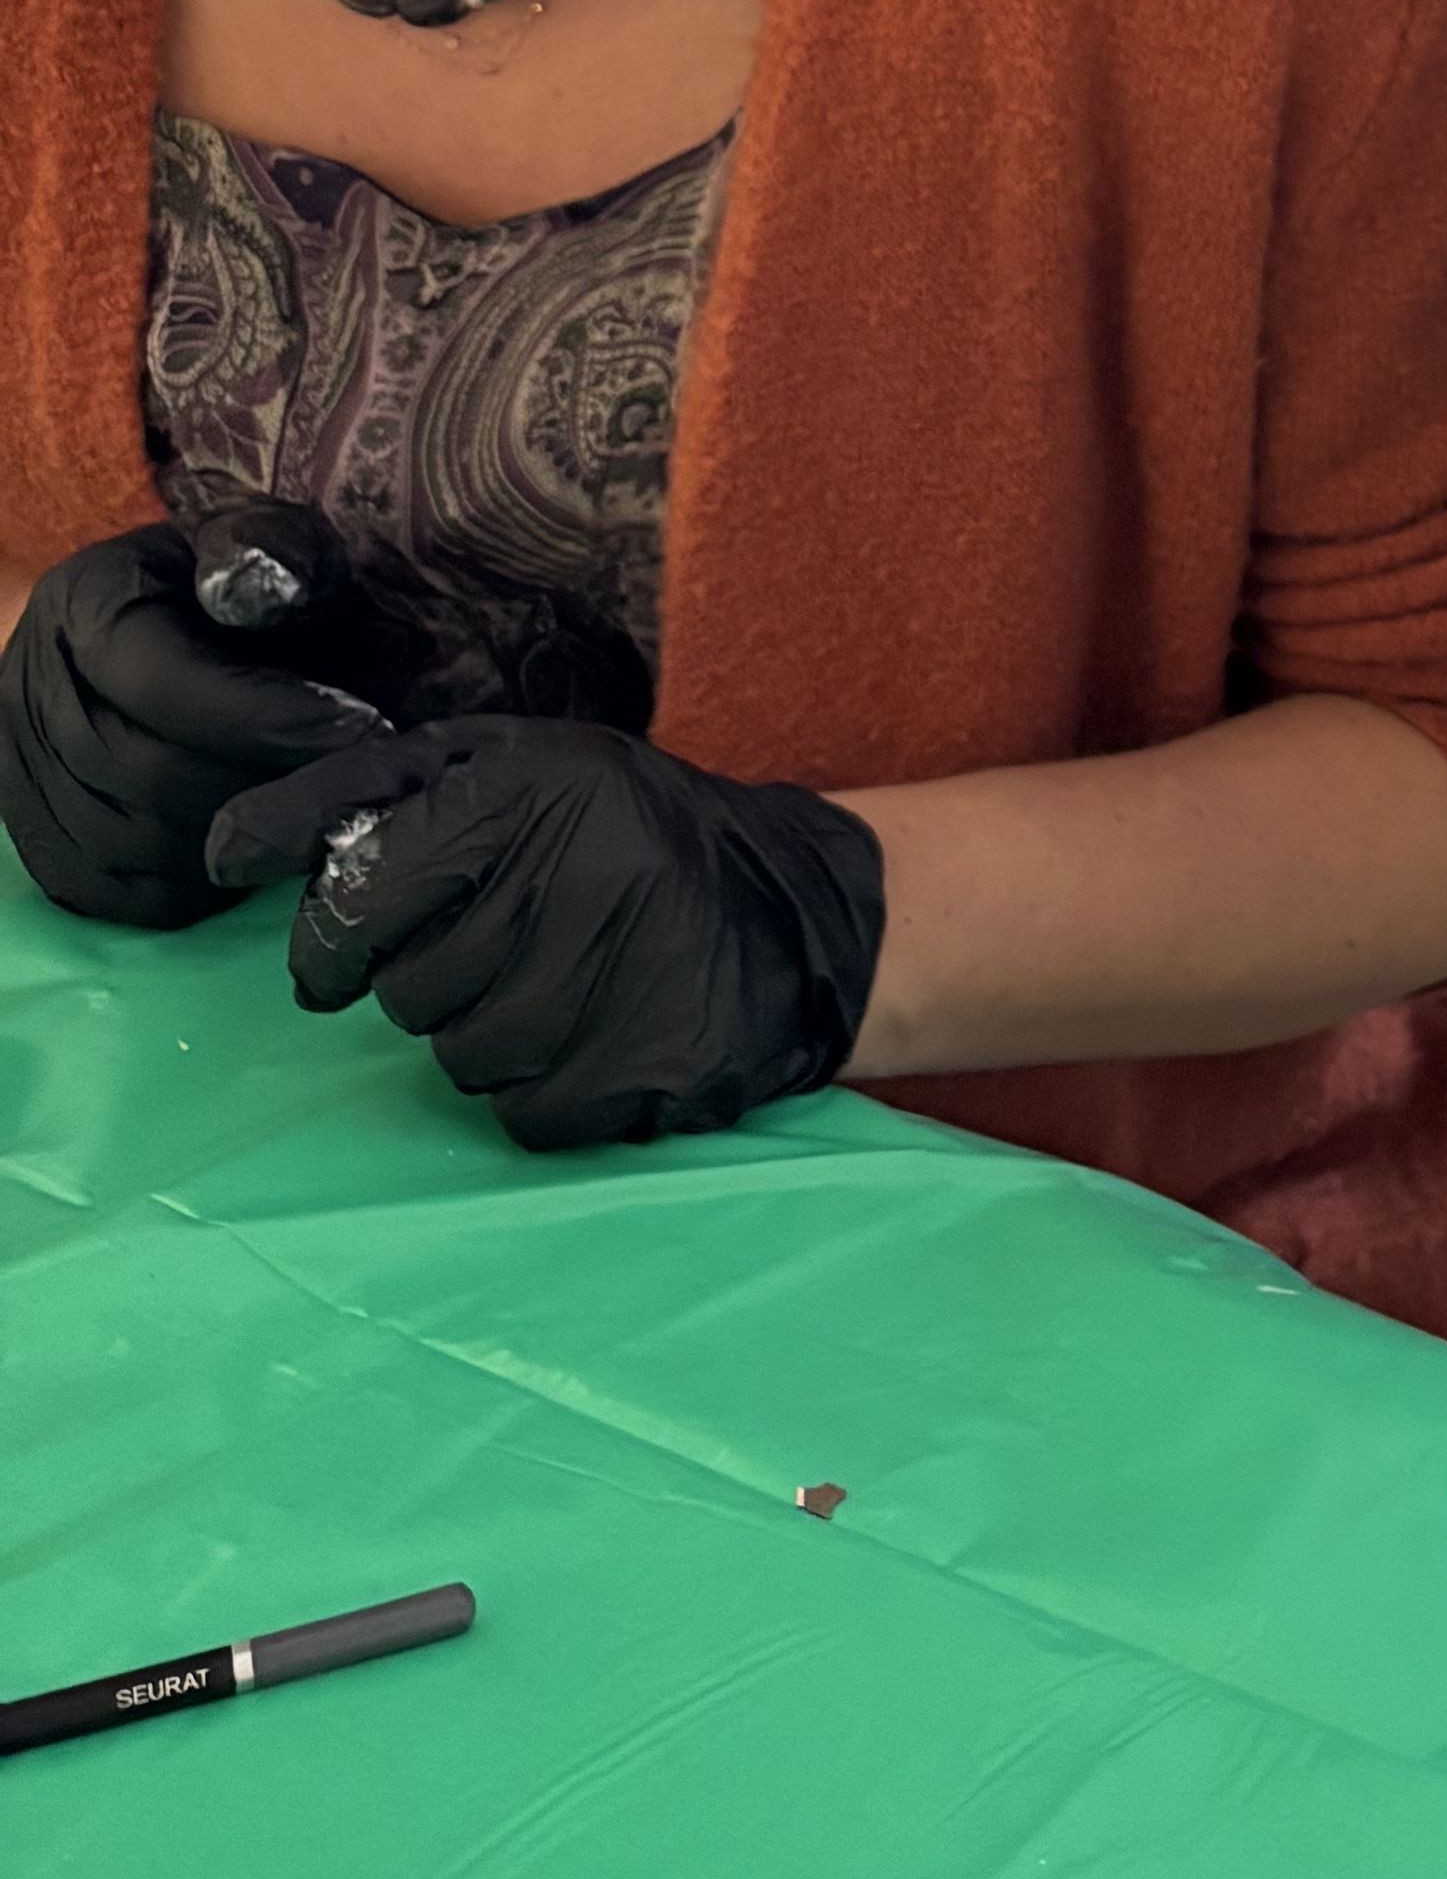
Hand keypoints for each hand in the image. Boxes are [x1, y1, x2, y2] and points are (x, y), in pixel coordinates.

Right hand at [0, 522, 390, 928]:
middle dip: (266, 781)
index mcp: (81, 605)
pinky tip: (261, 838)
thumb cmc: (227, 585)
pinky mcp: (45, 847)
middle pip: (149, 773)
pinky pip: (128, 893)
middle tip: (352, 779)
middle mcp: (28, 693)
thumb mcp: (256, 537)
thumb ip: (272, 549)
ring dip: (243, 834)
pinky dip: (207, 881)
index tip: (364, 728)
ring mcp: (22, 778)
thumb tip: (276, 585)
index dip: (267, 715)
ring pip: (139, 844)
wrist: (150, 628)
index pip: (161, 682)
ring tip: (312, 802)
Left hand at [204, 718, 887, 1149]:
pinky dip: (544, 1090)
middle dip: (433, 981)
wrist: (789, 906)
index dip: (329, 945)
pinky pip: (526, 1116)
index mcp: (524, 793)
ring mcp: (618, 979)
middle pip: (408, 994)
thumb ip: (357, 794)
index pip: (359, 898)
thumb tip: (225, 851)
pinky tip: (595, 1034)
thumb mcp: (496, 762)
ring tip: (555, 987)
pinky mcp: (650, 1067)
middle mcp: (575, 877)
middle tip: (501, 947)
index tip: (338, 962)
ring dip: (487, 1038)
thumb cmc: (613, 827)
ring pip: (461, 1062)